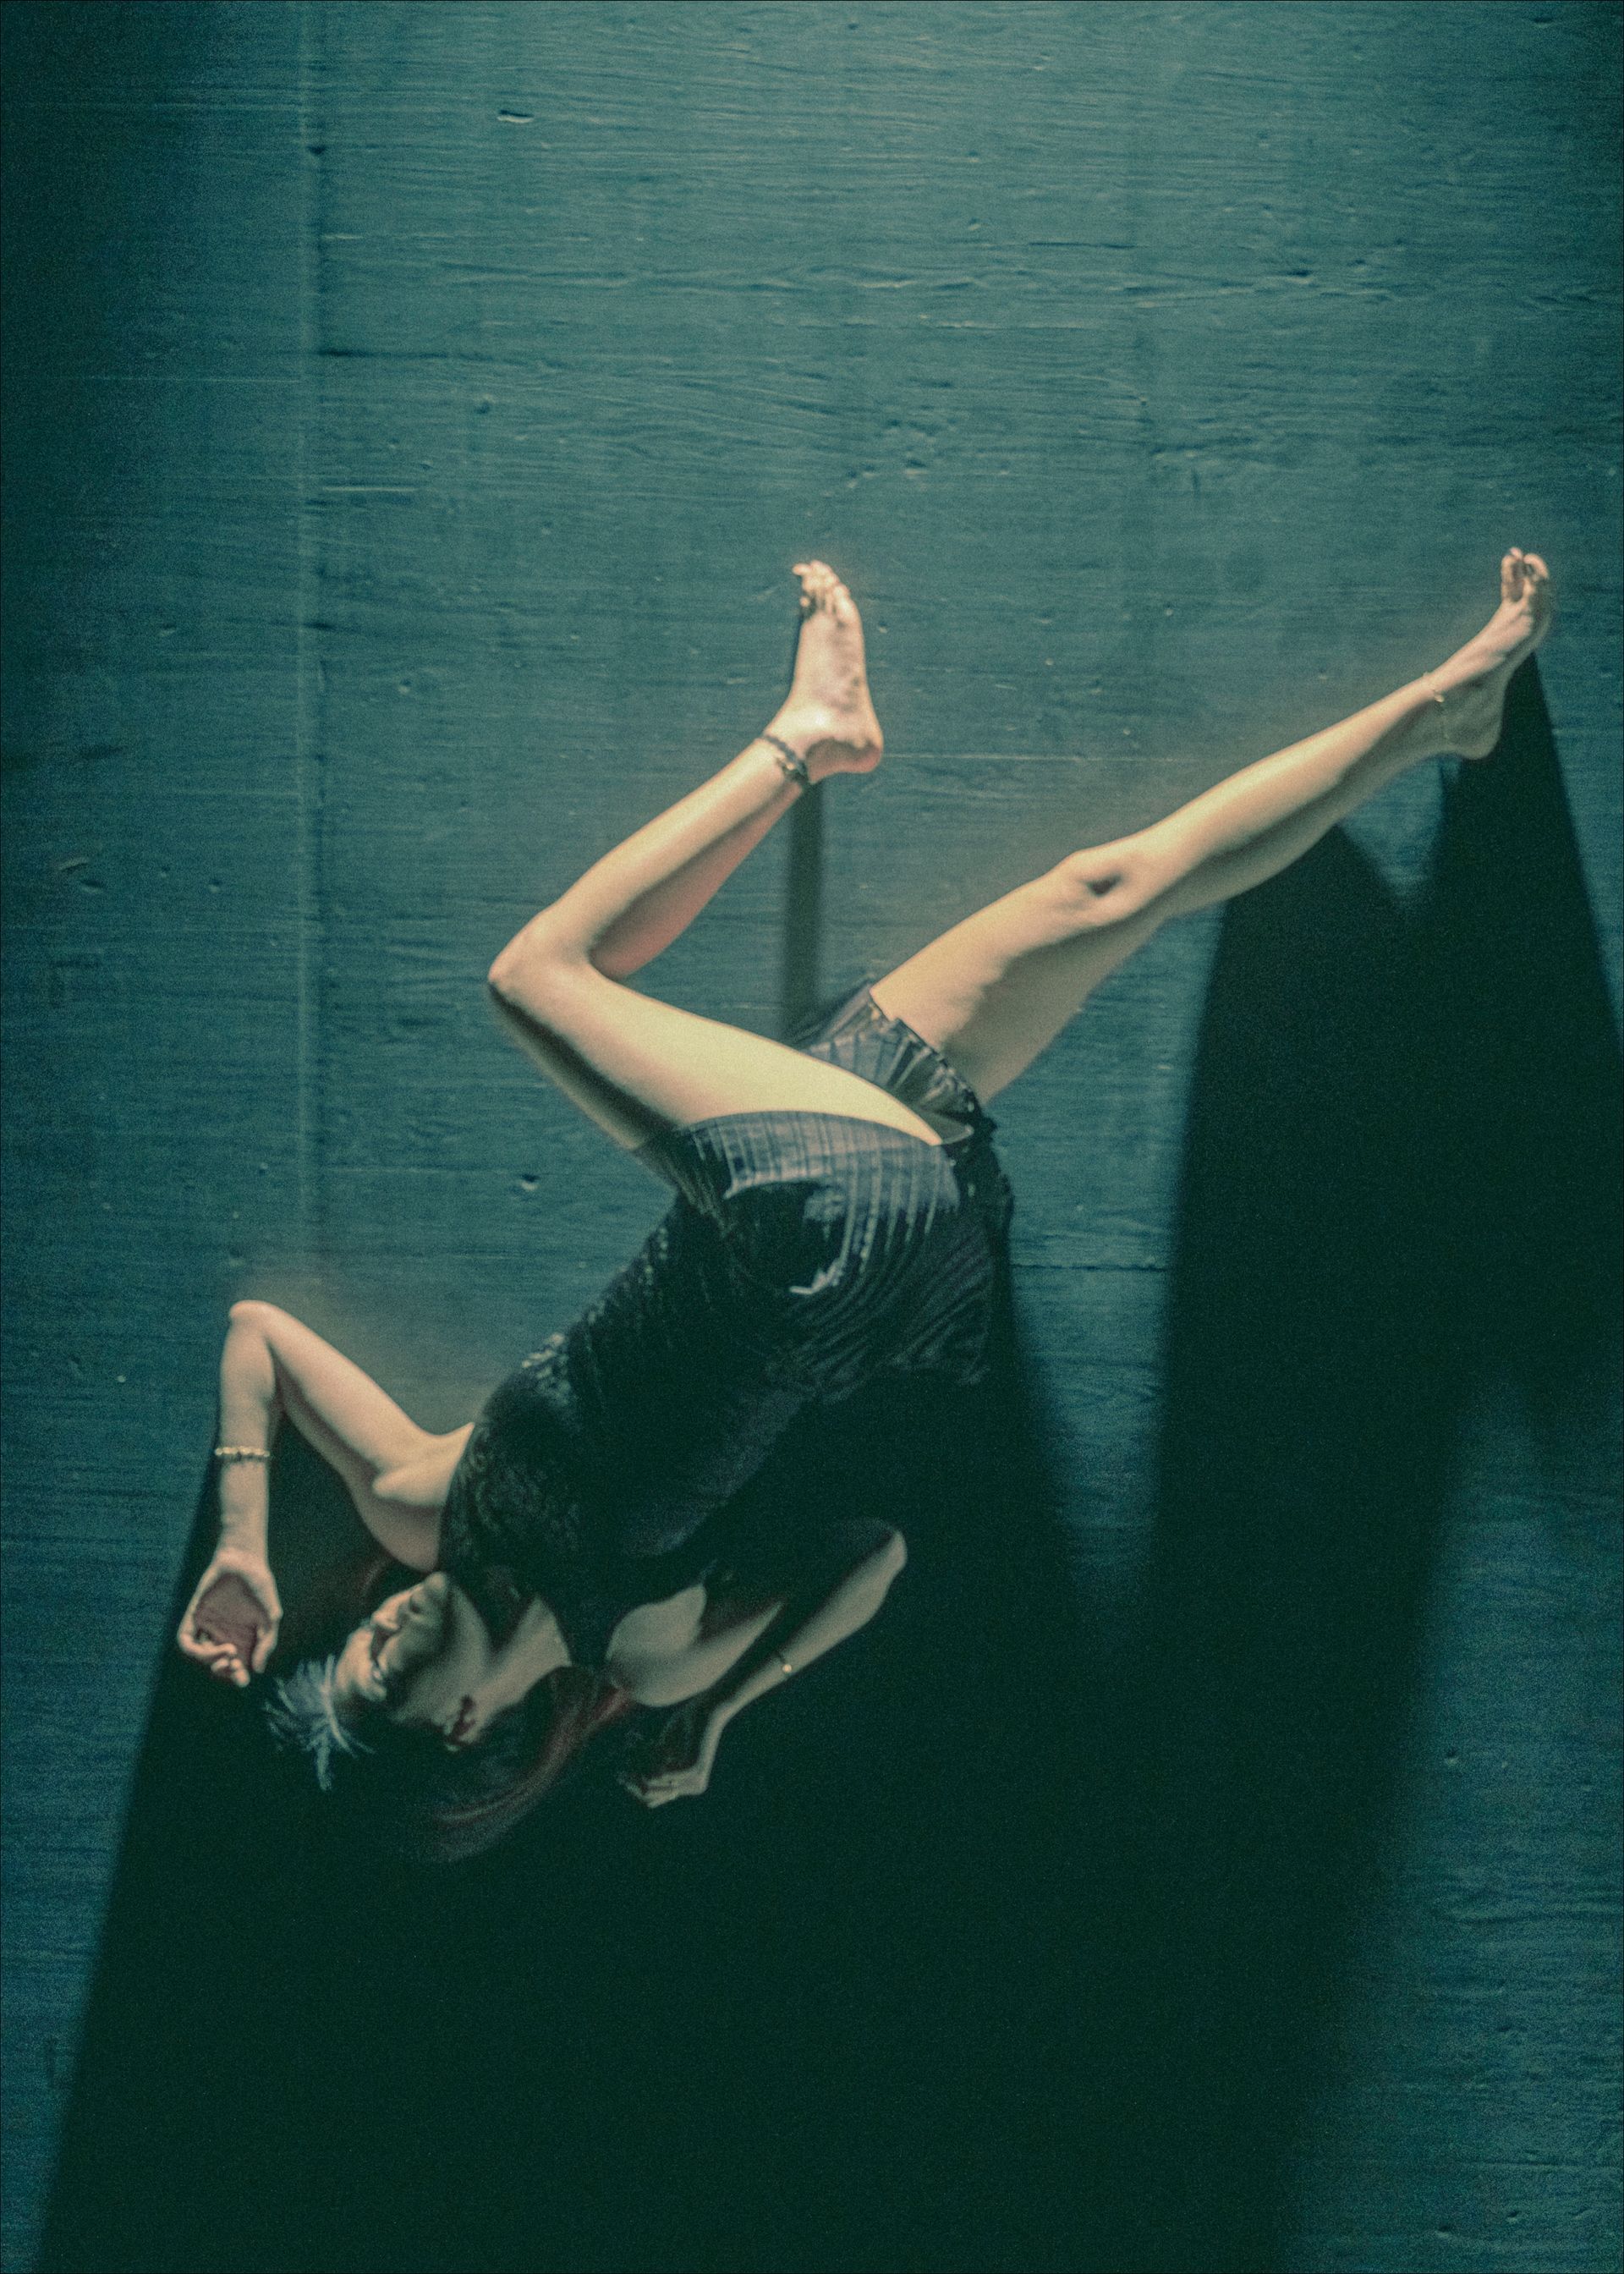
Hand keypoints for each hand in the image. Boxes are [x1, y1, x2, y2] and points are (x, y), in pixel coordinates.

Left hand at [177, 1546, 281, 1687]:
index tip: (242, 1679)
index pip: (237, 1666)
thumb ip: (266, 1643)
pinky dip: (193, 1649)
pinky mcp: (195, 1617)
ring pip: (202, 1655)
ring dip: (212, 1660)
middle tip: (233, 1665)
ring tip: (227, 1652)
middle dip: (224, 1671)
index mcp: (243, 1638)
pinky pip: (186, 1640)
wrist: (244, 1561)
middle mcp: (224, 1635)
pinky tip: (211, 1646)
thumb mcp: (270, 1617)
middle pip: (218, 1664)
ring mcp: (208, 1627)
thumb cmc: (261, 1587)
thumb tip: (257, 1670)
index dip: (237, 1677)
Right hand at [618, 1697, 726, 1808]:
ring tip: (636, 1746)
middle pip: (651, 1794)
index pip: (652, 1799)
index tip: (619, 1775)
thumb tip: (628, 1783)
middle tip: (619, 1770)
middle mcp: (695, 1787)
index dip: (633, 1789)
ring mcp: (697, 1779)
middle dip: (632, 1780)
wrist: (707, 1708)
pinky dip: (653, 1758)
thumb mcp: (665, 1750)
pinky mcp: (695, 1768)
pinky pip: (663, 1773)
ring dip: (641, 1763)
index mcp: (689, 1786)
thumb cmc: (685, 1726)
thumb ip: (652, 1767)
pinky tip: (653, 1743)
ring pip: (654, 1781)